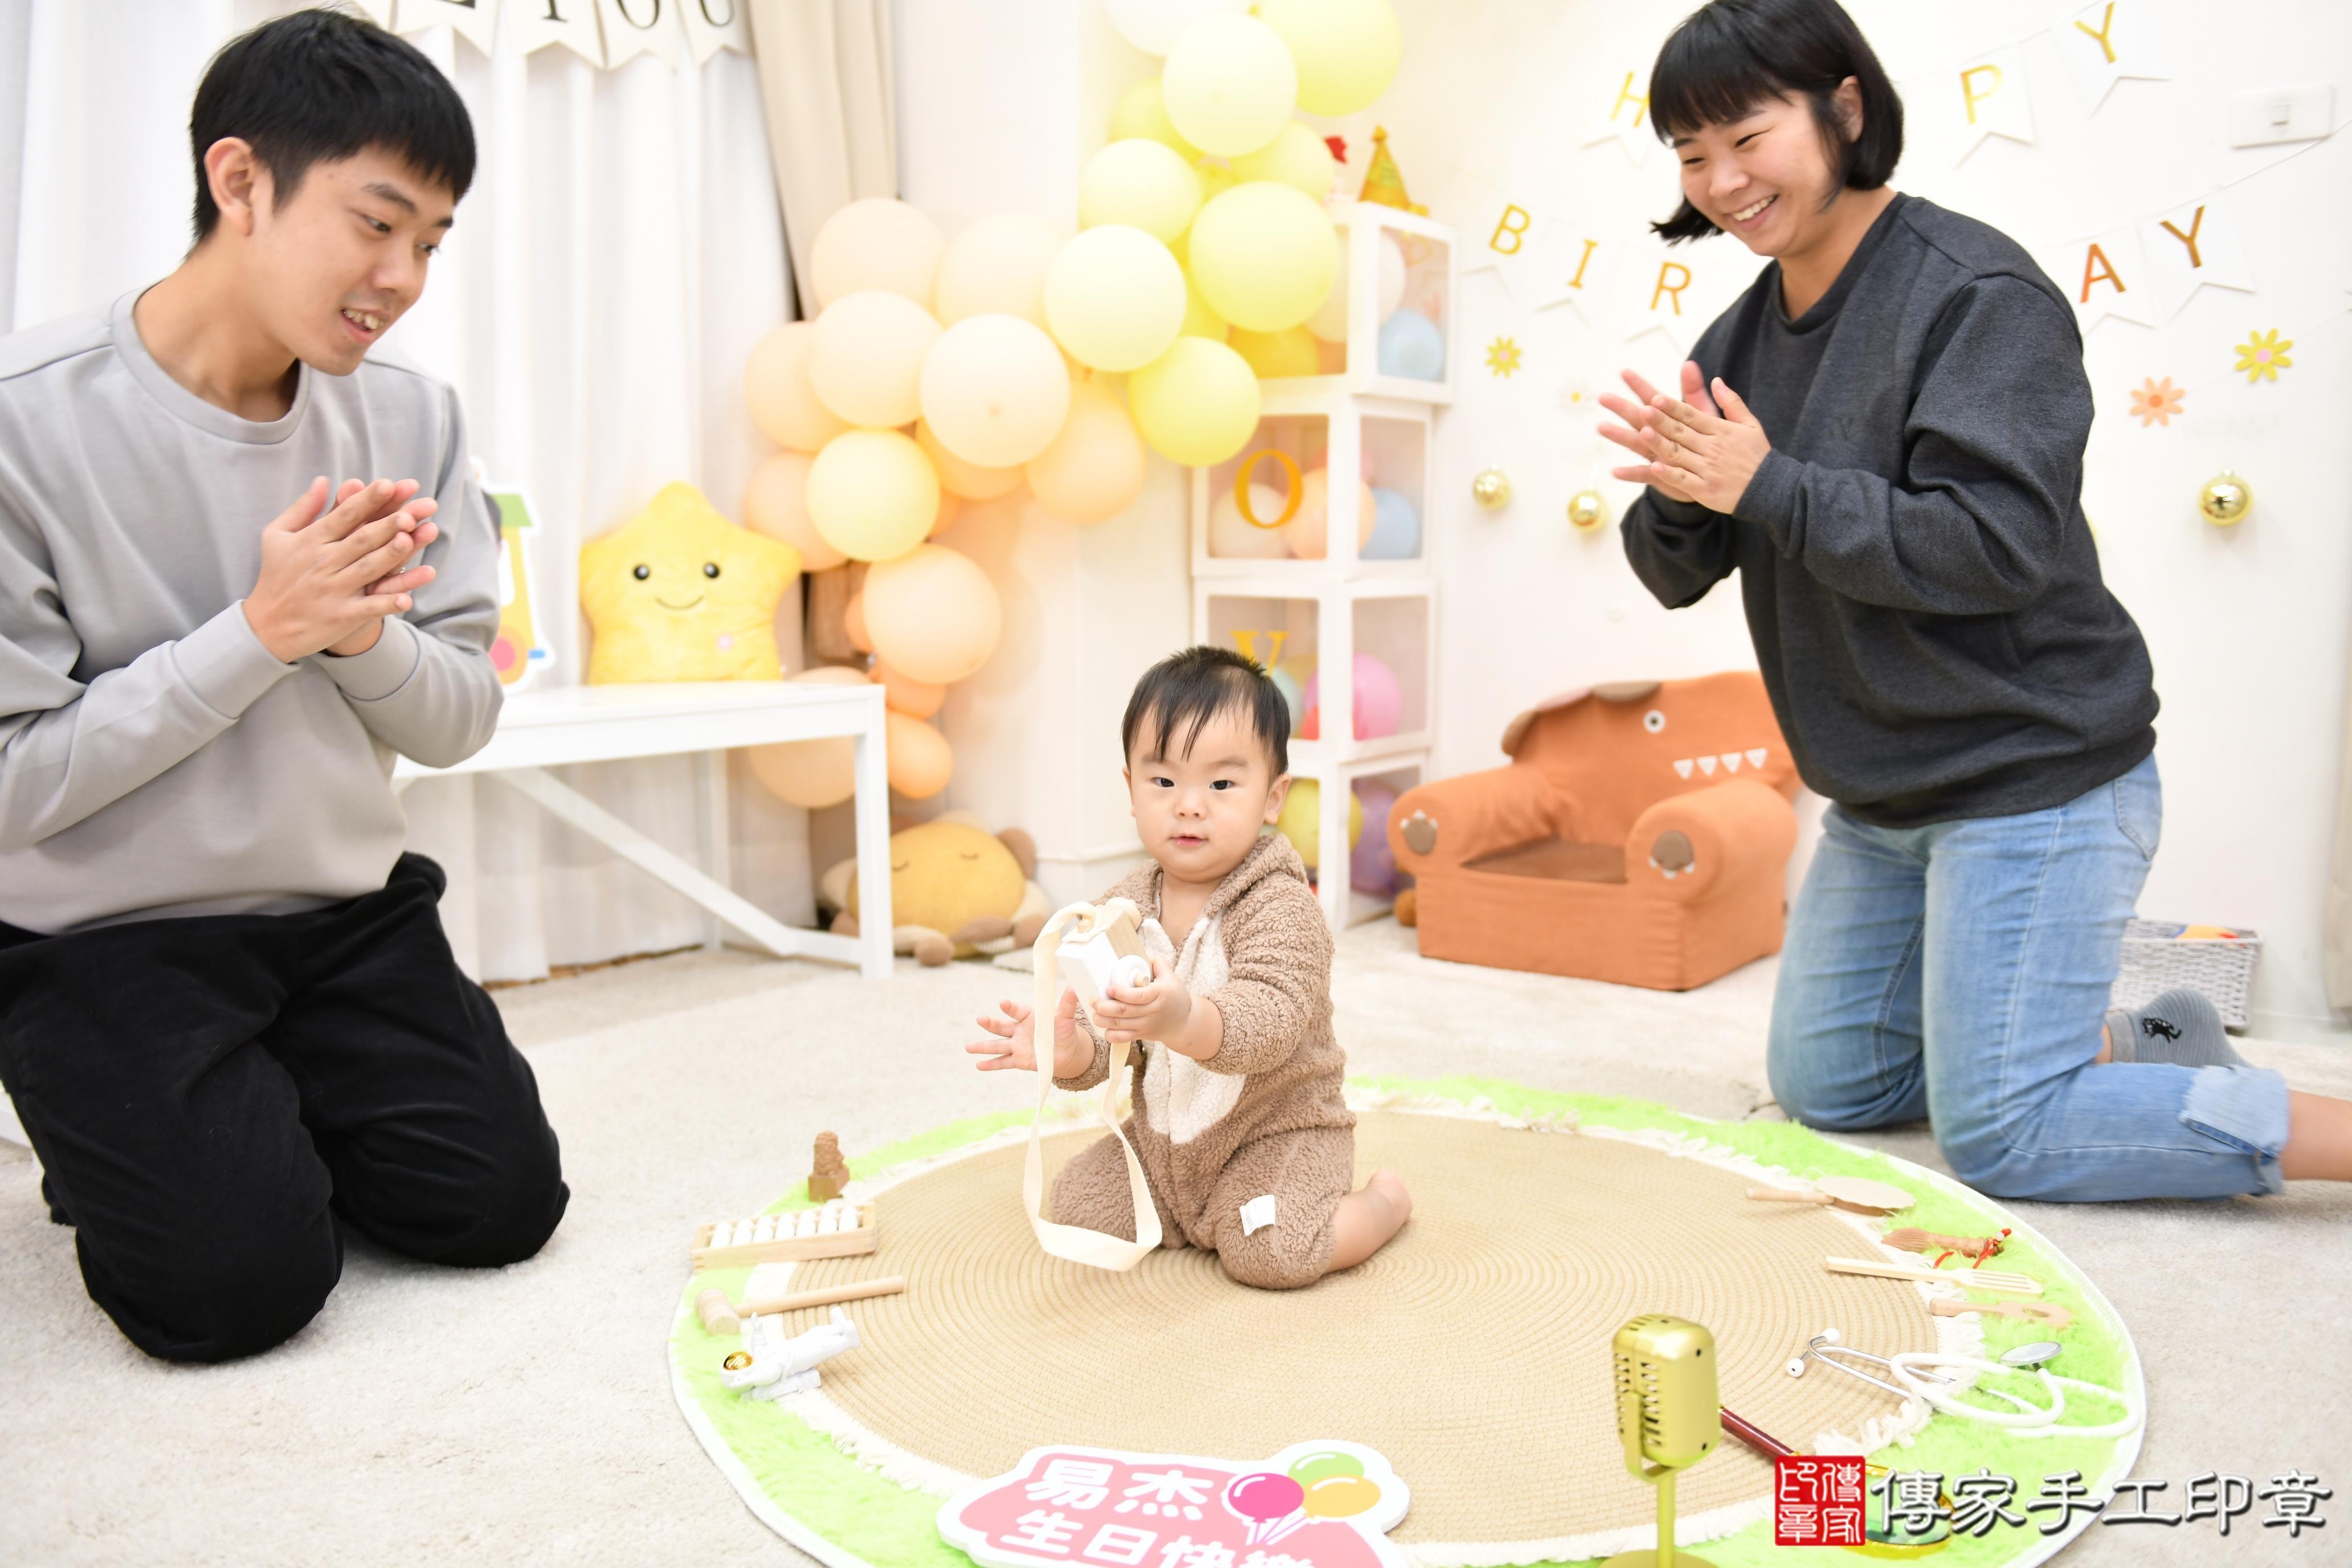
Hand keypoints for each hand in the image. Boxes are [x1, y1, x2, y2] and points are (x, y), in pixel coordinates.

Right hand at [242, 477, 436, 660]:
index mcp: (311, 540)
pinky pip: (368, 608)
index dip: (367, 500)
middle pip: (361, 540)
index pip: (344, 515)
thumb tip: (323, 479)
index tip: (389, 484)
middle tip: (410, 511)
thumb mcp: (277, 536)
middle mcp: (324, 562)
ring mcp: (334, 590)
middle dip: (386, 524)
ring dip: (390, 555)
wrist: (266, 625)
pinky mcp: (341, 615)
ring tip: (411, 540)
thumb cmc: (276, 574)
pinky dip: (386, 604)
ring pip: (367, 569)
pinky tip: (407, 599)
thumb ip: (303, 508)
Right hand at [968, 989, 1088, 1079]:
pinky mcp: (1019, 1060)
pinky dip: (991, 1064)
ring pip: (998, 1045)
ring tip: (968, 1047)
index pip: (1017, 1010)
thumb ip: (1067, 1004)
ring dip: (983, 1046)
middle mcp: (1019, 1030)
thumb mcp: (1066, 1018)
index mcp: (1028, 1016)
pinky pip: (1003, 1062)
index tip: (1003, 1003)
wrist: (1067, 1052)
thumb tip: (1073, 988)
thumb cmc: (1064, 1031)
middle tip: (980, 1019)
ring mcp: (1017, 1045)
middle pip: (1002, 1027)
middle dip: (991, 1024)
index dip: (1010, 1007)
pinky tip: (979, 1065)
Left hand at [1086, 956, 1193, 1048]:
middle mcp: (1152, 1011)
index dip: (1121, 993)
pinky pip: (1123, 1038)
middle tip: (1093, 1000)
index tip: (1108, 988)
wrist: (1184, 1022)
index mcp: (1159, 994)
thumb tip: (1140, 954)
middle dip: (1104, 1007)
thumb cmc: (1176, 996)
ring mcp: (1146, 1025)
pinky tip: (1104, 1027)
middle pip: (1124, 1012)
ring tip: (1094, 1012)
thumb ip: (1157, 963)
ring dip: (1103, 1020)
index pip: (1138, 996)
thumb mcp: (1171, 976)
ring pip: (1120, 1025)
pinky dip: (1111, 1035)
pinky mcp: (1141, 1035)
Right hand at [1598, 361, 1719, 503]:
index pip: (1652, 398)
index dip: (1640, 386)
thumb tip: (1689, 363)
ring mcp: (1657, 454)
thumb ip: (1694, 391)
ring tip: (1602, 427)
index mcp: (1668, 418)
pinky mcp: (1660, 476)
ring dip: (1619, 436)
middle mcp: (1658, 435)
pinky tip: (1615, 471)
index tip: (1624, 372)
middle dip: (1621, 408)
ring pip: (1636, 444)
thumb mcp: (1704, 413)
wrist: (1716, 474)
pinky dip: (1630, 474)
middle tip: (1603, 397)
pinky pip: (1644, 474)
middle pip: (1638, 418)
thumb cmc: (1709, 441)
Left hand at [1637, 379, 1770, 512]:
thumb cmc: (1757, 455)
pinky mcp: (1704, 489)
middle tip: (1643, 410)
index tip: (1656, 398)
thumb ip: (1732, 402)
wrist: (1770, 489)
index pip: (1692, 415)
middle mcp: (1712, 448)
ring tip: (1643, 432)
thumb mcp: (1750, 425)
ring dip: (1660, 443)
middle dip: (1661, 421)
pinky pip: (1682, 479)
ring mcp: (1707, 469)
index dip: (1673, 407)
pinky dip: (1669, 473)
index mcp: (1721, 430)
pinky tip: (1654, 466)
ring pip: (1678, 454)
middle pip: (1681, 432)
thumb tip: (1717, 380)